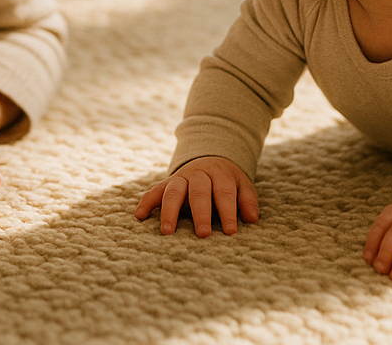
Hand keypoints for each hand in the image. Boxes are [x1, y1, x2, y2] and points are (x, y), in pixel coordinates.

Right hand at [134, 156, 258, 236]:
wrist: (209, 157)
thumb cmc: (227, 180)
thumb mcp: (241, 184)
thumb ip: (247, 199)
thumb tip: (252, 219)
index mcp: (219, 174)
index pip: (224, 193)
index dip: (228, 212)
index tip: (230, 232)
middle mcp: (198, 174)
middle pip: (199, 192)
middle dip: (201, 213)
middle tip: (203, 234)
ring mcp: (180, 178)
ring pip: (173, 190)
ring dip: (170, 211)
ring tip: (167, 232)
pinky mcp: (166, 183)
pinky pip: (153, 191)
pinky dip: (146, 202)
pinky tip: (139, 216)